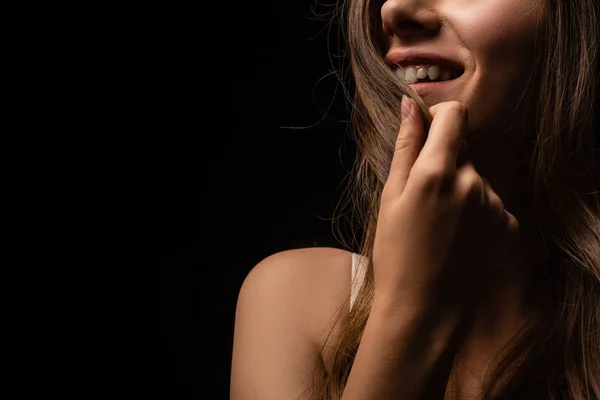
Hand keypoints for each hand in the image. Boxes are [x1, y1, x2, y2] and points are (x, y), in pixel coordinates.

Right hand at [372, 97, 518, 317]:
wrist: (425, 309)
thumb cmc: (397, 254)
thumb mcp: (390, 198)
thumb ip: (406, 147)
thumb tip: (411, 106)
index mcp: (438, 172)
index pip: (456, 115)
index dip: (441, 117)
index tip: (428, 134)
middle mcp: (474, 183)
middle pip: (464, 151)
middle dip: (445, 163)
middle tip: (424, 199)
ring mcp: (496, 205)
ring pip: (477, 179)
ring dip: (461, 190)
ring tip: (441, 226)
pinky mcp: (510, 226)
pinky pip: (491, 203)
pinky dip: (477, 213)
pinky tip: (459, 239)